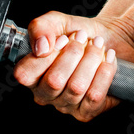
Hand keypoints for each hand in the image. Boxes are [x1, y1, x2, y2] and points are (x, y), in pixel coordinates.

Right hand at [13, 11, 133, 121]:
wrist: (105, 39)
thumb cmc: (77, 33)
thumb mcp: (55, 21)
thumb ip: (40, 27)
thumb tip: (41, 47)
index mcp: (30, 74)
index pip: (26, 74)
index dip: (47, 55)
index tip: (64, 38)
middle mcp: (44, 93)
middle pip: (54, 81)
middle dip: (74, 53)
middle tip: (83, 38)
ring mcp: (64, 105)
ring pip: (76, 88)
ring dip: (91, 60)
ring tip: (97, 45)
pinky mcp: (86, 111)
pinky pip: (95, 96)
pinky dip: (104, 73)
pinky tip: (108, 60)